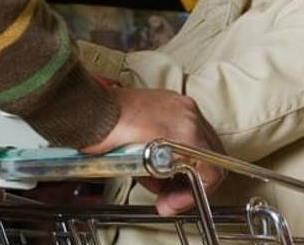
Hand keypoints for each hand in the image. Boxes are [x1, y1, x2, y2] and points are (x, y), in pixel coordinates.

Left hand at [80, 88, 225, 216]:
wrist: (91, 109)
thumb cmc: (107, 133)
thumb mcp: (138, 166)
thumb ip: (162, 178)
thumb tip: (169, 192)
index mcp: (184, 133)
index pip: (212, 169)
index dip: (195, 192)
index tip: (175, 202)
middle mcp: (189, 115)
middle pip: (211, 155)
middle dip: (192, 180)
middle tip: (169, 196)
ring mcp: (182, 105)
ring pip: (201, 142)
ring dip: (187, 163)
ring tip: (160, 178)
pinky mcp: (173, 101)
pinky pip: (189, 128)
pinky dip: (180, 146)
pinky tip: (160, 157)